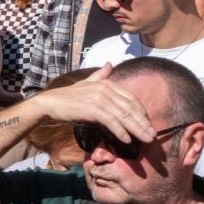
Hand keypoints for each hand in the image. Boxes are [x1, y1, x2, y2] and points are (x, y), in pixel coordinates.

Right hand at [31, 65, 153, 144]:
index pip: (131, 98)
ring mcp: (99, 98)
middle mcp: (105, 89)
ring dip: (137, 129)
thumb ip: (100, 75)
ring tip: (146, 139)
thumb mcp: (86, 83)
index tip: (148, 123)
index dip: (141, 112)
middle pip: (130, 108)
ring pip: (124, 116)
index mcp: (107, 83)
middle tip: (153, 135)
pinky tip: (127, 139)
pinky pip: (111, 122)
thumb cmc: (68, 96)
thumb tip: (110, 64)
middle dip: (143, 123)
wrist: (50, 103)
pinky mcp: (93, 109)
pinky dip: (121, 131)